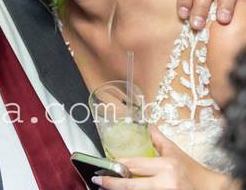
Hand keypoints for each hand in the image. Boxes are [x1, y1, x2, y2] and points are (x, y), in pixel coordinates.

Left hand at [94, 126, 223, 188]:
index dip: (117, 166)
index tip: (104, 166)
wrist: (210, 189)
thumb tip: (147, 125)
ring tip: (108, 187)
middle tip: (99, 180)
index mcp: (167, 167)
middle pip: (132, 185)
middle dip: (113, 183)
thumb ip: (159, 140)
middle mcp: (166, 183)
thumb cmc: (192, 172)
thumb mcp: (175, 153)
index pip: (135, 166)